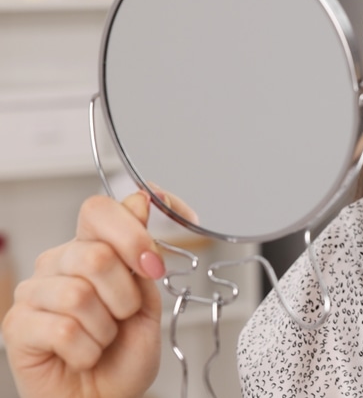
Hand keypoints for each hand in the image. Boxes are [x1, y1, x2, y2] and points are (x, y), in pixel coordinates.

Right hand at [1, 191, 166, 397]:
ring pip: (78, 294)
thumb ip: (142, 252)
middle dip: (125, 296)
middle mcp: (57, 263)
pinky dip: (87, 350)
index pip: (98, 210)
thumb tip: (140, 199)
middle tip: (123, 318)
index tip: (152, 265)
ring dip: (105, 328)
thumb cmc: (124, 352)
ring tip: (101, 340)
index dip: (130, 233)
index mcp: (91, 247)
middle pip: (96, 255)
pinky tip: (82, 355)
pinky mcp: (17, 326)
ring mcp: (33, 293)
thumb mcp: (148, 299)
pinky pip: (61, 329)